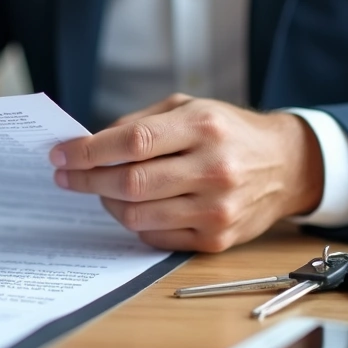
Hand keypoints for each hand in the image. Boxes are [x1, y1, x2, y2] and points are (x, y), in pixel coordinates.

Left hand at [49, 94, 323, 251]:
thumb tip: (89, 145)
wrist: (287, 166)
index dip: (88, 152)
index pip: (132, 142)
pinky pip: (156, 237)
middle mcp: (213, 168)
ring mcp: (217, 208)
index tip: (60, 155)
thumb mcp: (190, 108)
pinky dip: (136, 223)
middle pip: (131, 183)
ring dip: (108, 204)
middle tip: (66, 177)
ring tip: (102, 191)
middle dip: (88, 181)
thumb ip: (140, 123)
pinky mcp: (217, 239)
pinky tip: (134, 207)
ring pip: (139, 216)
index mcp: (203, 127)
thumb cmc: (229, 132)